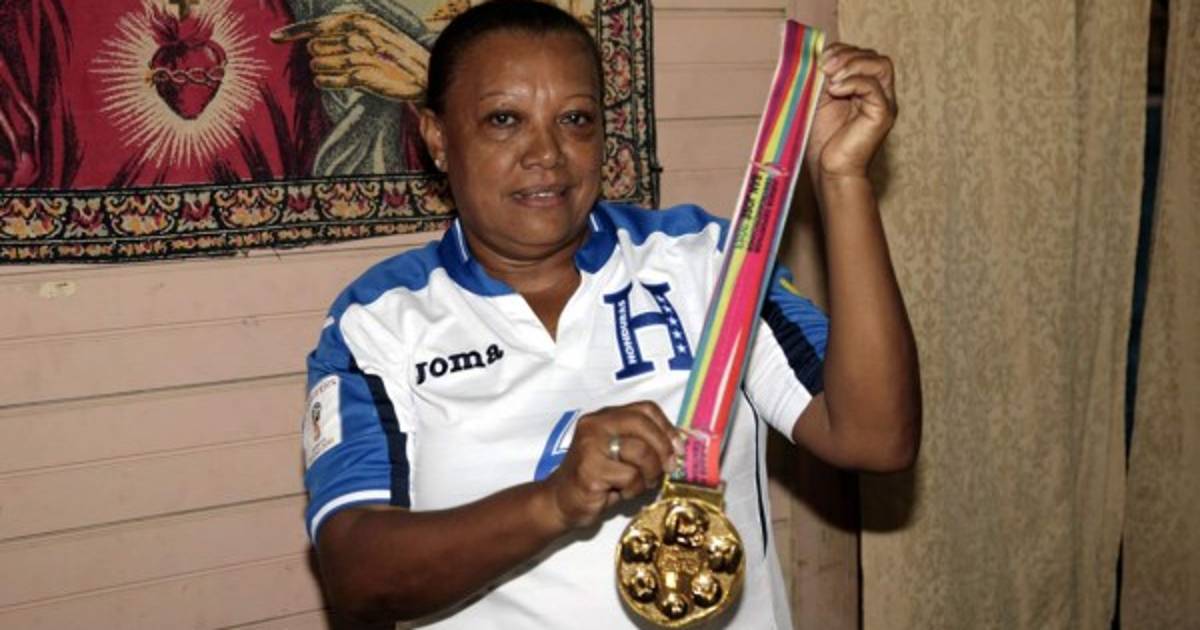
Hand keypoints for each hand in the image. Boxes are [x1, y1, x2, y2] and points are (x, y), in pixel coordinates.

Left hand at [271, 12, 429, 100]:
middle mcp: (359, 33)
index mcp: (360, 18)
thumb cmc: (395, 59)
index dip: (294, 31)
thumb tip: (312, 46)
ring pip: (321, 62)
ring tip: (333, 72)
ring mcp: (361, 54)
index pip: (319, 24)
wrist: (424, 76)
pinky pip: (329, 79)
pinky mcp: (363, 75)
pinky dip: (325, 81)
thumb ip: (344, 37)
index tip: (274, 37)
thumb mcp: (373, 38)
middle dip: (321, 56)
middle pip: (317, 46)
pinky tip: (322, 82)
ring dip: (324, 69)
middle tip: (334, 62)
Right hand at [541, 402, 680, 529]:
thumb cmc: (597, 479)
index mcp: (605, 417)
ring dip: (649, 474)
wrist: (560, 502)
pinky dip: (633, 489)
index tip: (678, 448)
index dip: (667, 427)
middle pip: (643, 424)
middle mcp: (595, 425)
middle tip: (668, 468)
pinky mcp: (590, 470)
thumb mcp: (622, 455)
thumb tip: (680, 443)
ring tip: (639, 485)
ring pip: (640, 451)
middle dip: (663, 448)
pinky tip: (620, 493)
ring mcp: (590, 446)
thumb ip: (644, 443)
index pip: (645, 409)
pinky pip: (630, 476)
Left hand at [805, 43, 897, 180]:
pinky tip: (835, 90)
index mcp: (865, 88)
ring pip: (881, 65)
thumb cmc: (823, 140)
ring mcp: (884, 103)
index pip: (863, 55)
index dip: (842, 51)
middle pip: (875, 56)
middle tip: (824, 66)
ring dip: (852, 64)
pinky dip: (853, 82)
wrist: (829, 170)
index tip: (820, 59)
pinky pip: (874, 86)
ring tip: (830, 78)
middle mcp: (879, 93)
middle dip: (847, 55)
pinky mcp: (882, 114)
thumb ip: (823, 78)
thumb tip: (819, 54)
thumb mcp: (820, 100)